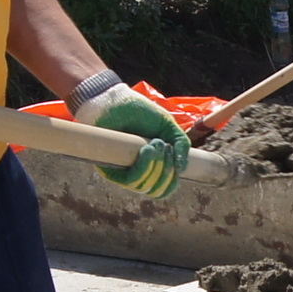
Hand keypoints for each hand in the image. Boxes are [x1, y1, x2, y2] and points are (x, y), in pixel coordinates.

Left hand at [76, 84, 190, 197]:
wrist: (117, 101)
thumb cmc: (140, 111)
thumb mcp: (168, 126)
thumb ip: (181, 145)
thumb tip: (182, 169)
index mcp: (152, 166)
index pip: (163, 189)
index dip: (173, 181)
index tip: (177, 164)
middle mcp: (137, 172)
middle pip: (156, 190)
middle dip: (167, 170)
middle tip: (165, 147)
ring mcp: (123, 172)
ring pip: (145, 186)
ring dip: (157, 166)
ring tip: (155, 144)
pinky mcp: (110, 169)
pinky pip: (131, 180)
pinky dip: (144, 166)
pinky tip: (147, 149)